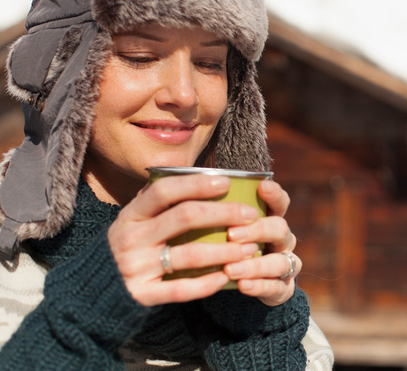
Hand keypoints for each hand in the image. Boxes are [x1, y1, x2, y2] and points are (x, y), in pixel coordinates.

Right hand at [107, 174, 260, 306]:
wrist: (94, 292)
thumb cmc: (127, 247)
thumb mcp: (132, 220)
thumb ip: (156, 200)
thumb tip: (194, 174)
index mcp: (131, 215)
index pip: (164, 191)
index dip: (196, 184)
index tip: (226, 182)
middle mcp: (132, 238)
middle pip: (185, 217)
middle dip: (223, 213)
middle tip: (251, 214)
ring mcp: (136, 267)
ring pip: (189, 254)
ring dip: (224, 250)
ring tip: (249, 248)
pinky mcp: (142, 294)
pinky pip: (180, 289)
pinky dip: (206, 284)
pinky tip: (225, 277)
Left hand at [223, 179, 301, 306]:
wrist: (244, 283)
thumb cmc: (230, 248)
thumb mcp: (225, 229)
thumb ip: (217, 213)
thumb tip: (190, 188)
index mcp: (271, 220)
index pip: (280, 203)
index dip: (274, 194)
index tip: (261, 186)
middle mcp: (282, 240)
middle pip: (280, 229)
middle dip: (257, 230)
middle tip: (232, 234)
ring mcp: (285, 264)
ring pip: (281, 261)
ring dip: (256, 264)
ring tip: (231, 268)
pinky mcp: (282, 288)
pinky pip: (276, 287)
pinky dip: (259, 286)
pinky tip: (243, 285)